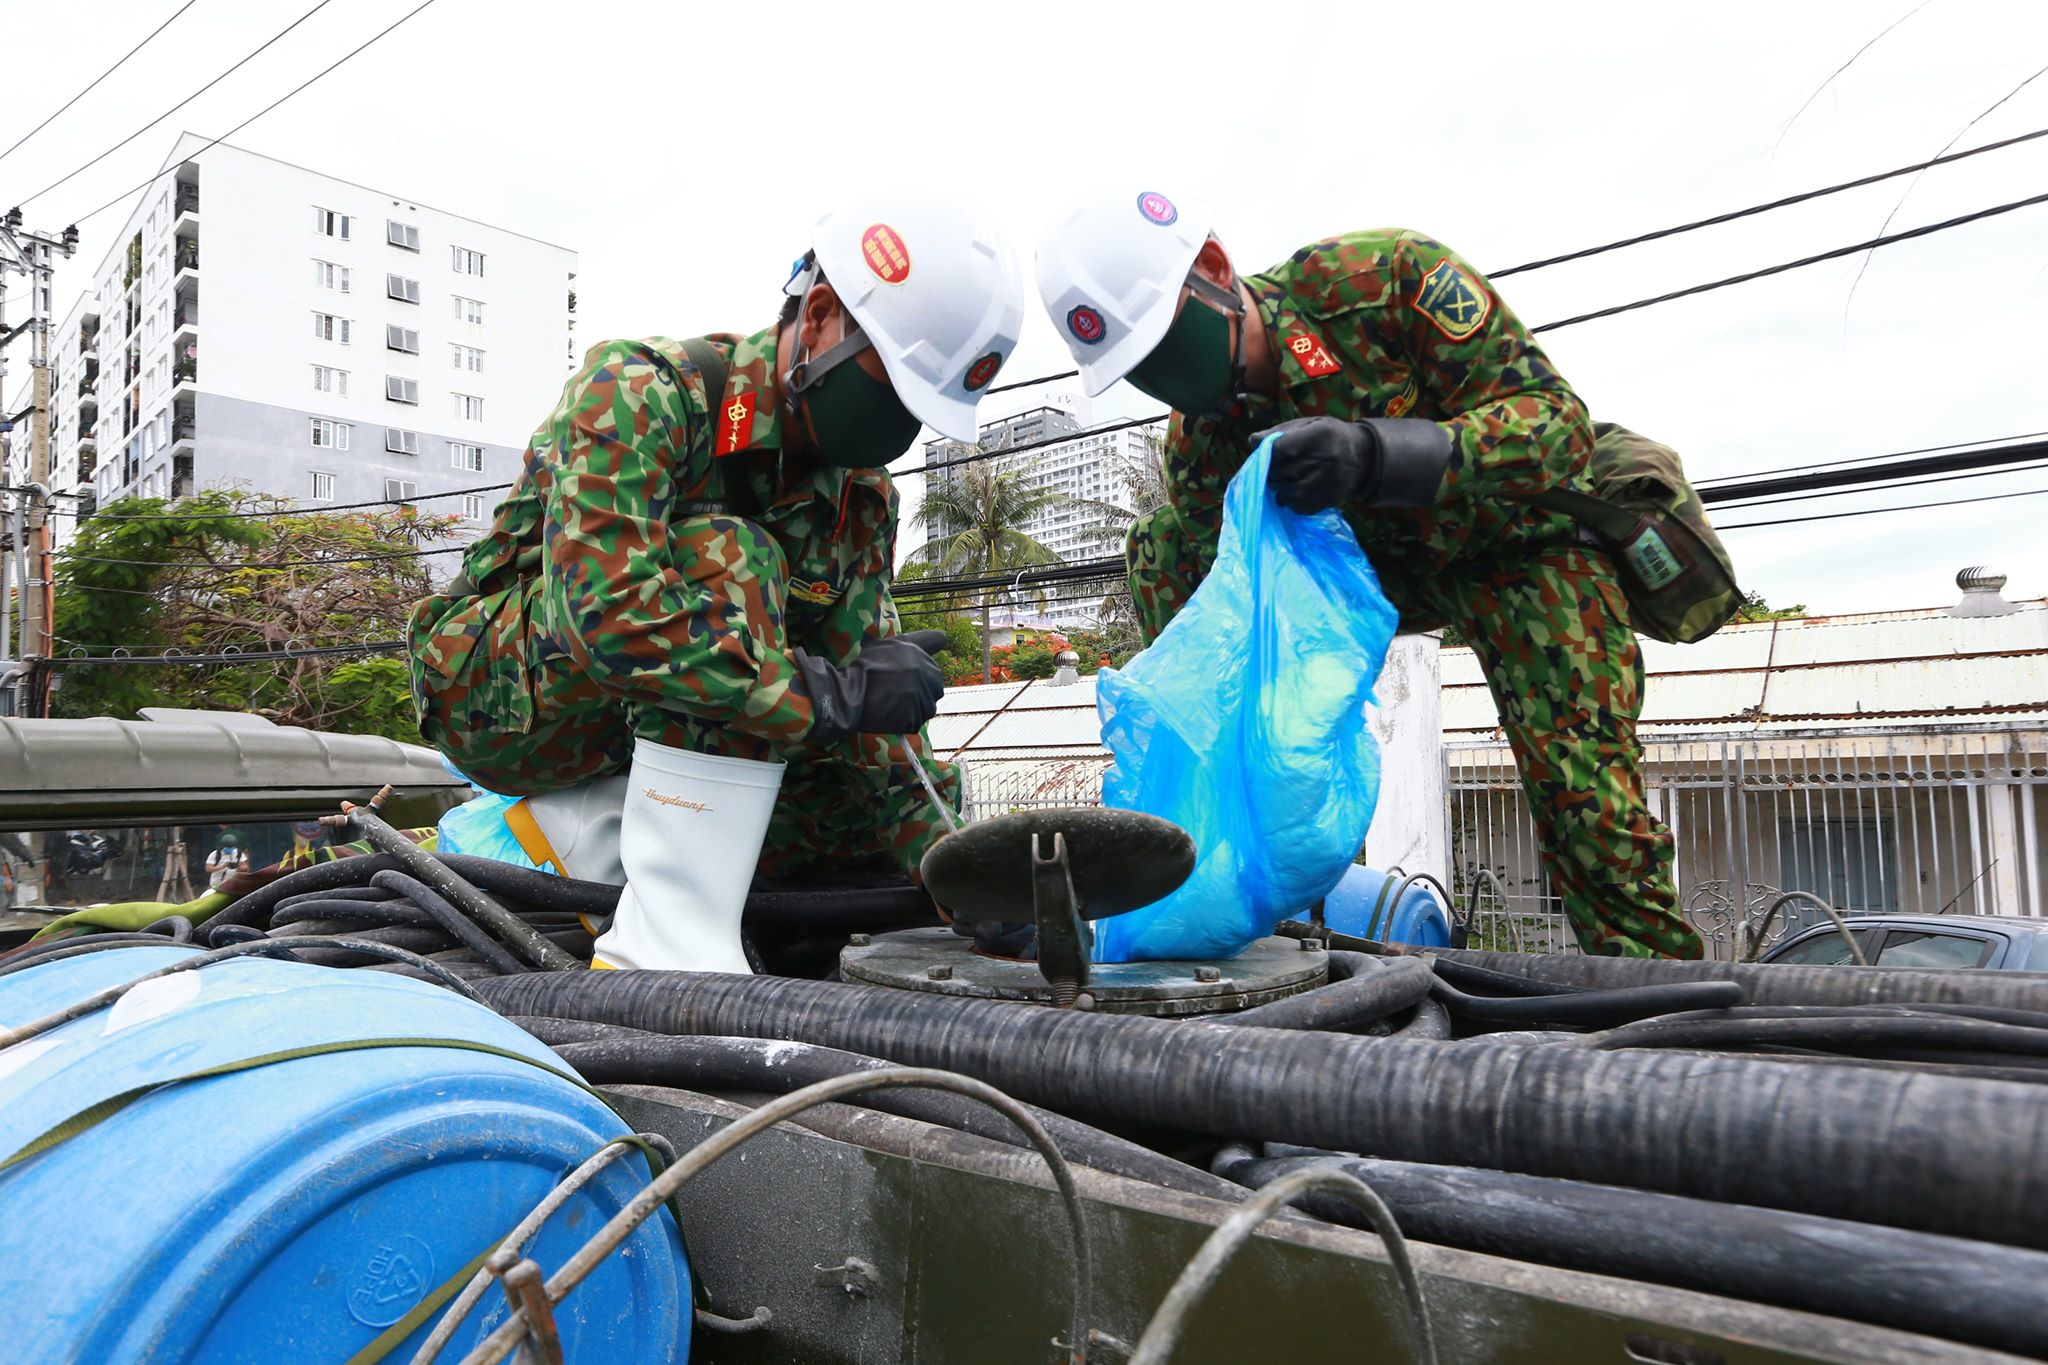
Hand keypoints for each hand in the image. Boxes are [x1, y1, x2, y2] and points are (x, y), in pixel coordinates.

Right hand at [797, 630, 948, 744]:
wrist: (848, 693)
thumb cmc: (866, 667)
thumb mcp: (891, 645)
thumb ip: (920, 642)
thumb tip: (945, 639)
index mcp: (921, 655)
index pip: (935, 670)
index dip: (925, 674)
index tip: (911, 677)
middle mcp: (925, 674)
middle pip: (934, 690)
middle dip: (920, 693)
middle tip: (895, 693)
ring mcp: (921, 697)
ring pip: (926, 709)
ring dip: (913, 709)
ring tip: (891, 704)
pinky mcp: (913, 717)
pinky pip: (914, 723)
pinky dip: (904, 723)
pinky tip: (889, 715)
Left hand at [1255, 416, 1452, 510]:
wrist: (1362, 458)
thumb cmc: (1328, 437)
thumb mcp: (1308, 425)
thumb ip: (1279, 432)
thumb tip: (1252, 441)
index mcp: (1317, 436)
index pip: (1278, 449)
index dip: (1266, 454)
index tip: (1266, 453)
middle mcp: (1322, 461)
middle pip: (1277, 473)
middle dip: (1271, 470)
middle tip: (1279, 465)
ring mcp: (1322, 485)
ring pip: (1281, 491)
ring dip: (1279, 485)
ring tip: (1291, 475)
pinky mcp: (1322, 502)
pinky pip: (1292, 505)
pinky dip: (1289, 498)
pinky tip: (1300, 487)